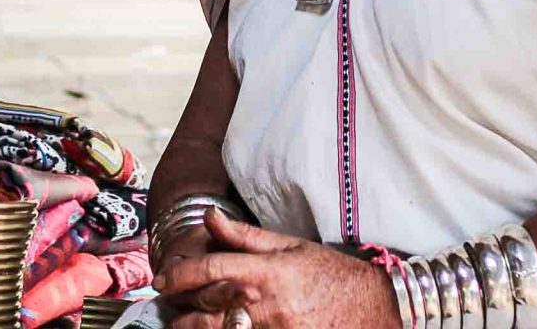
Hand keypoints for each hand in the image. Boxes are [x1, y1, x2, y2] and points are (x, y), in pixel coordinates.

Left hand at [154, 212, 398, 328]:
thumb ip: (246, 236)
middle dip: (181, 307)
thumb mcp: (290, 246)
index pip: (211, 271)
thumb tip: (210, 218)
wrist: (374, 307)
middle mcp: (267, 305)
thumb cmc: (331, 274)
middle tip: (166, 306)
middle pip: (208, 307)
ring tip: (181, 324)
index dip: (180, 276)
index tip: (162, 281)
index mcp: (267, 272)